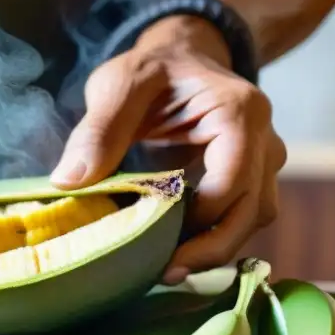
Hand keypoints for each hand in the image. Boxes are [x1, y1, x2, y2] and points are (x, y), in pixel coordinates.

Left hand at [51, 16, 286, 284]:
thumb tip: (70, 181)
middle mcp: (265, 140)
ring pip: (253, 220)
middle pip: (253, 210)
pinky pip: (243, 219)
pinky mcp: (252, 182)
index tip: (159, 242)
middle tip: (165, 274)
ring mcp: (263, 163)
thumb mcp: (120, 83)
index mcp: (239, 111)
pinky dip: (213, 238)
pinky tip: (176, 253)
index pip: (234, 179)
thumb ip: (100, 128)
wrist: (182, 59)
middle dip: (211, 248)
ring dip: (215, 248)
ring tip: (167, 269)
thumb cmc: (154, 69)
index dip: (201, 217)